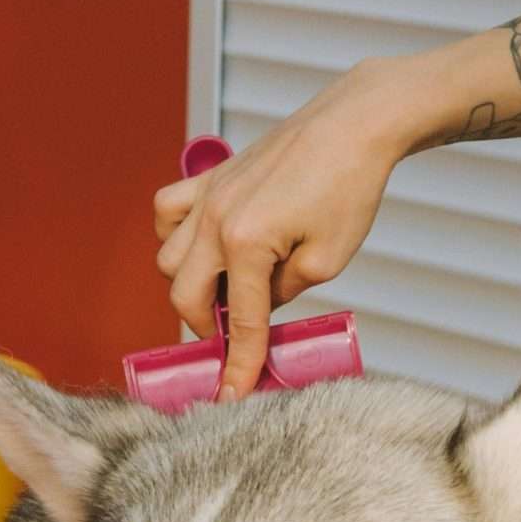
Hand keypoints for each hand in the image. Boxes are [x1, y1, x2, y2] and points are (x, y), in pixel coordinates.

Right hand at [152, 59, 424, 398]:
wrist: (353, 124)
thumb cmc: (350, 187)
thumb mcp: (328, 260)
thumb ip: (283, 293)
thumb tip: (258, 310)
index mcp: (247, 243)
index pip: (239, 322)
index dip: (238, 366)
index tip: (231, 397)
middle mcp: (215, 219)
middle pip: (185, 295)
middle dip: (208, 328)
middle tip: (239, 338)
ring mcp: (207, 195)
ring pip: (168, 257)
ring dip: (192, 285)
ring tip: (232, 292)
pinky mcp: (210, 177)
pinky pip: (167, 212)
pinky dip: (175, 237)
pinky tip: (207, 248)